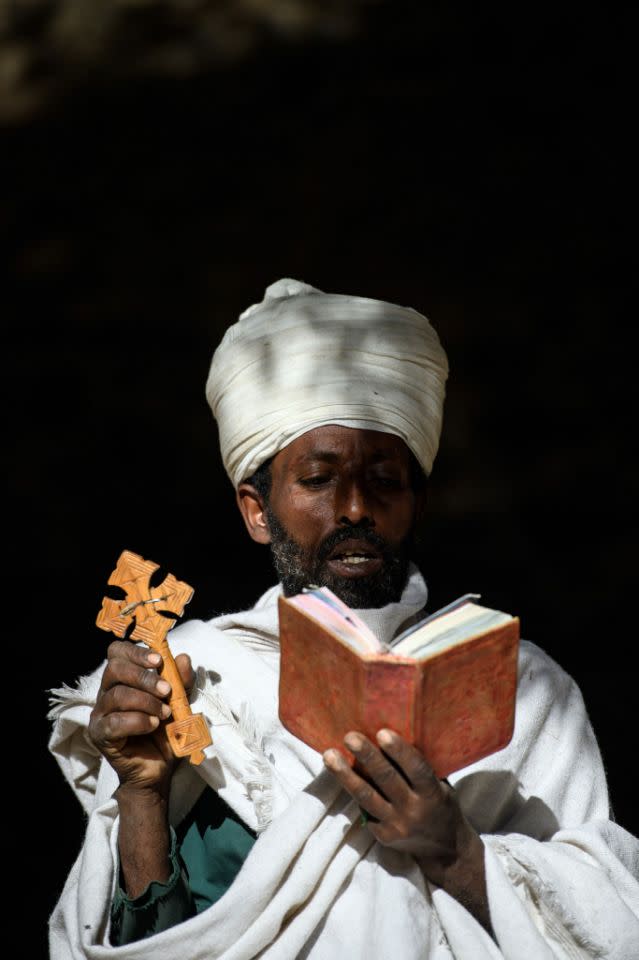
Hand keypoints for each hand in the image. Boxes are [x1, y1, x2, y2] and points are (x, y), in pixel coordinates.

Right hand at [88, 639, 194, 795]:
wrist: (160, 769)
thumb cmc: (166, 732)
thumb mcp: (180, 702)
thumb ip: (181, 681)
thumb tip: (182, 658)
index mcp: (123, 679)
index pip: (117, 653)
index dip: (136, 652)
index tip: (159, 661)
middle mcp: (106, 693)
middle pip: (114, 669)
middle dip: (144, 677)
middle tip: (166, 691)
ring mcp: (100, 714)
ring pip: (117, 695)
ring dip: (146, 702)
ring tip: (164, 714)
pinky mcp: (100, 735)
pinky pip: (115, 722)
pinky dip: (138, 721)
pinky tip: (153, 726)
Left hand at [323, 729, 490, 929]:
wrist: (445, 850)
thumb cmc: (441, 804)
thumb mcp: (441, 785)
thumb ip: (421, 768)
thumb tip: (393, 735)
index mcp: (432, 793)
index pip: (416, 768)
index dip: (399, 751)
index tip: (382, 733)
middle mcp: (414, 810)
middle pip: (386, 780)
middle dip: (367, 756)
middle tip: (349, 736)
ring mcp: (397, 825)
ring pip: (366, 797)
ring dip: (345, 775)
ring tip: (329, 755)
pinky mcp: (383, 835)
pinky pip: (364, 810)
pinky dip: (351, 790)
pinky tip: (338, 774)